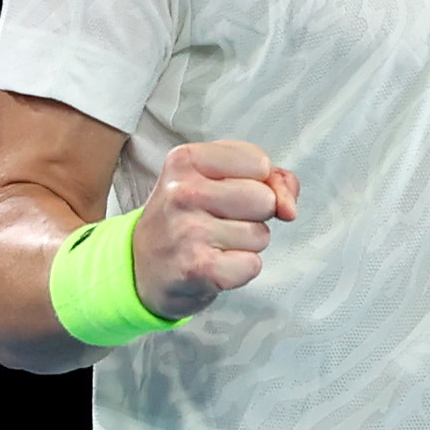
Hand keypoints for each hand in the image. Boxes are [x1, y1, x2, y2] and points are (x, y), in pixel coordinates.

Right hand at [131, 138, 297, 319]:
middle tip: (219, 222)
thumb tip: (289, 208)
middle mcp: (183, 192)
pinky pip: (252, 265)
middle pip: (264, 199)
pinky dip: (239, 270)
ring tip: (214, 244)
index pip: (259, 162)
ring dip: (246, 245)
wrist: (140, 268)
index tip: (227, 193)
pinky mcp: (199, 268)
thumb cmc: (184, 219)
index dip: (256, 182)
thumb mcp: (214, 181)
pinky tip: (214, 265)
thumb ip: (267, 179)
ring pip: (260, 235)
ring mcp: (189, 231)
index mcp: (186, 160)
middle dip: (254, 215)